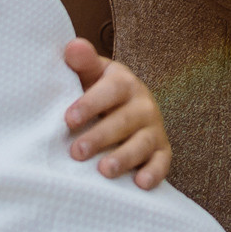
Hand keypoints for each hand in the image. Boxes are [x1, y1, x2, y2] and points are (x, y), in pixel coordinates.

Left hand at [63, 36, 171, 187]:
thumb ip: (82, 62)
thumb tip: (72, 47)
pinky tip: (140, 184)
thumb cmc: (99, 93)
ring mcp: (154, 128)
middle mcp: (143, 104)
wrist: (125, 108)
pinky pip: (162, 162)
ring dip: (124, 157)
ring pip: (142, 143)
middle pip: (124, 120)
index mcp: (124, 83)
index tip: (68, 119)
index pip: (111, 90)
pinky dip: (154, 173)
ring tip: (103, 171)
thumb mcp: (92, 74)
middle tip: (76, 152)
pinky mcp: (162, 151)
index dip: (90, 103)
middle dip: (100, 136)